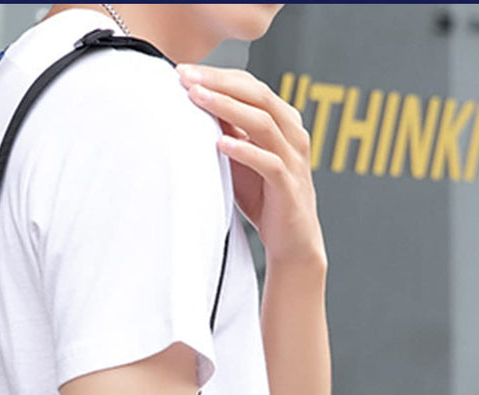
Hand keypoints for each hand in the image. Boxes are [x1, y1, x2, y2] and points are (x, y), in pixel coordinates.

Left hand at [176, 63, 325, 270]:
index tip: (184, 71)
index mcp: (282, 121)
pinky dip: (245, 151)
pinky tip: (220, 145)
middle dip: (219, 84)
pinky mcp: (288, 186)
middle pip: (257, 95)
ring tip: (197, 100)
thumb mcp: (241, 158)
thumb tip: (197, 105)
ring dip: (227, 108)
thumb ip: (227, 132)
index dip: (218, 76)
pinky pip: (269, 162)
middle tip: (186, 78)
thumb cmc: (264, 196)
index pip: (250, 86)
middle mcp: (292, 133)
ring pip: (263, 123)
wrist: (292, 239)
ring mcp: (293, 158)